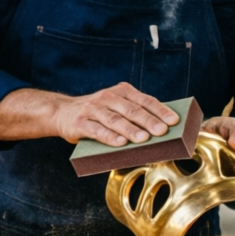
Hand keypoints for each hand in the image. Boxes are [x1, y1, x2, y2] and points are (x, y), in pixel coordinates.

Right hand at [53, 82, 178, 147]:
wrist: (60, 112)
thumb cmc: (96, 114)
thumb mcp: (115, 107)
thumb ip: (133, 114)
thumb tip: (162, 130)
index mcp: (121, 92)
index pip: (144, 100)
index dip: (160, 110)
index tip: (174, 121)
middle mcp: (107, 98)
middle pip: (131, 110)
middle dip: (148, 121)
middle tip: (162, 131)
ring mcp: (92, 109)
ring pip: (115, 120)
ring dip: (130, 130)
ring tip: (143, 139)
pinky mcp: (79, 122)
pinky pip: (96, 130)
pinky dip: (109, 137)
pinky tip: (120, 143)